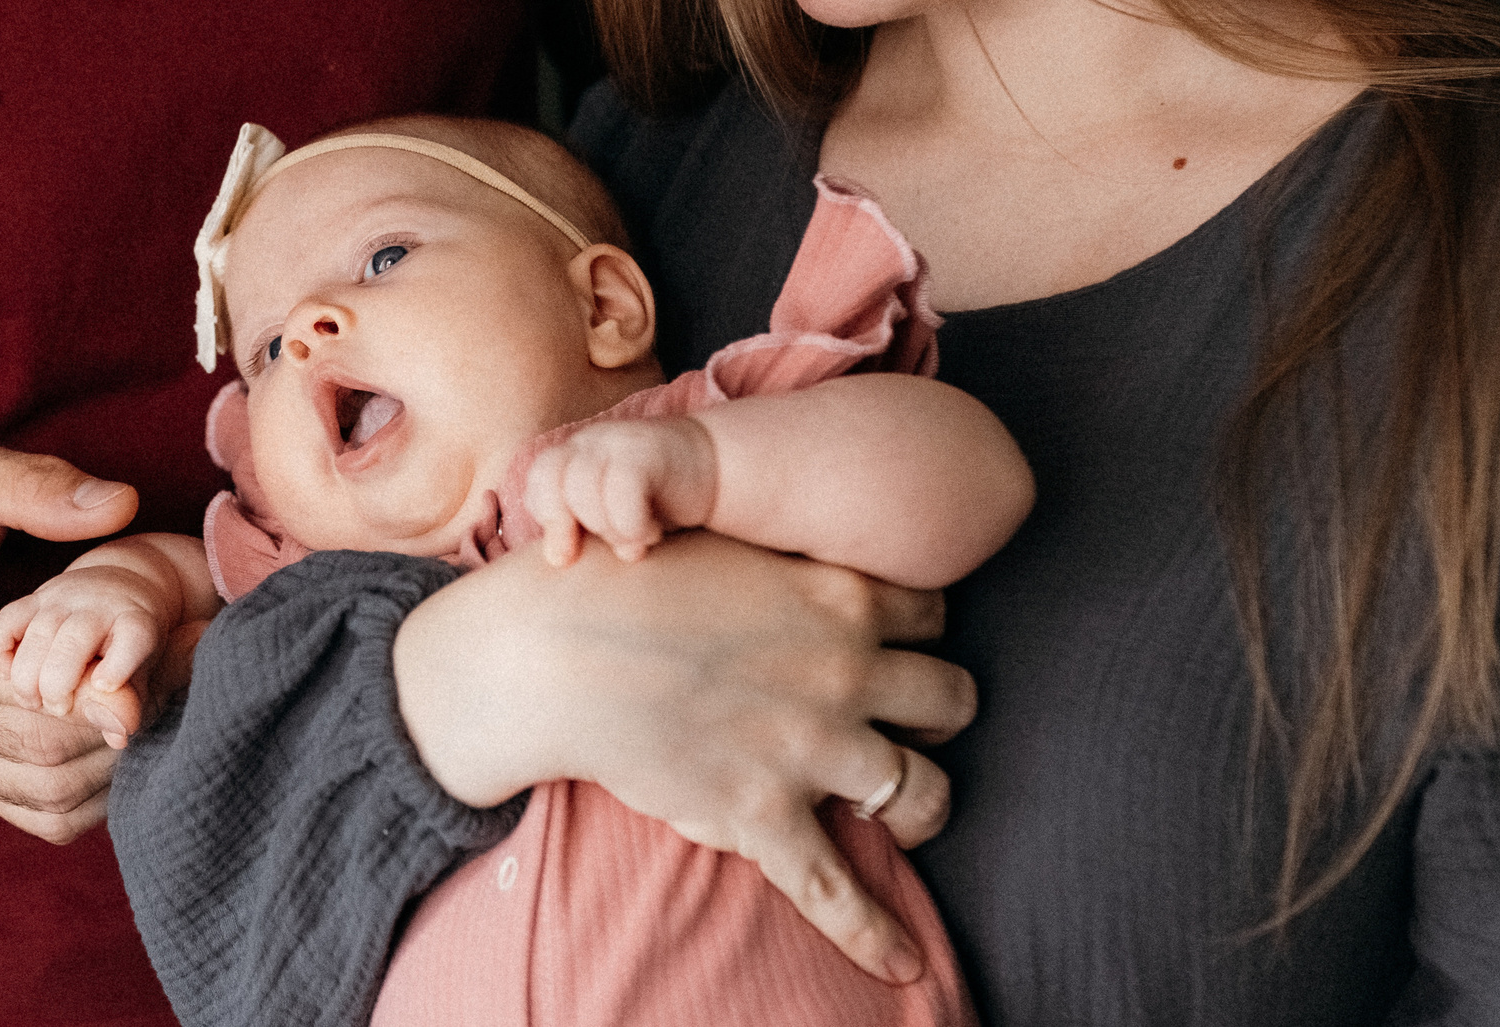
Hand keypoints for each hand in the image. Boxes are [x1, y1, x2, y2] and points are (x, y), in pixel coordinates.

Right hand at [0, 438, 140, 842]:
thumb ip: (29, 487)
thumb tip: (118, 504)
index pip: (10, 685)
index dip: (97, 680)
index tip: (175, 645)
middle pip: (41, 748)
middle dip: (129, 711)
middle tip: (195, 657)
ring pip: (50, 793)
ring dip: (124, 753)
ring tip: (177, 687)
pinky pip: (44, 812)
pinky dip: (102, 786)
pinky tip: (133, 726)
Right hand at [0, 565, 175, 747]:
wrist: (115, 589)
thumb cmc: (127, 644)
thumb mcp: (141, 672)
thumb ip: (127, 706)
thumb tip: (117, 737)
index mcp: (136, 623)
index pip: (133, 637)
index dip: (119, 664)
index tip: (105, 687)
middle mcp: (100, 606)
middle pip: (75, 641)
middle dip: (58, 685)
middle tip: (58, 709)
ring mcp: (65, 598)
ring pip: (38, 633)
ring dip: (27, 677)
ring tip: (33, 703)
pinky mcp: (35, 598)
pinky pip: (7, 621)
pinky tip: (7, 674)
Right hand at [395, 530, 970, 982]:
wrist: (549, 651)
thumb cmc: (615, 579)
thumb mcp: (716, 534)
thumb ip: (775, 552)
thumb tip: (792, 554)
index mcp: (836, 596)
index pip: (932, 613)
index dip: (918, 629)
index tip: (893, 640)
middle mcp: (843, 672)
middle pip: (950, 697)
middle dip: (936, 710)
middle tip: (903, 717)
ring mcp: (810, 749)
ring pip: (922, 790)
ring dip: (921, 804)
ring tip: (903, 811)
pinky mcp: (763, 815)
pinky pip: (835, 887)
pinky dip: (874, 931)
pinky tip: (903, 964)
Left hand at [521, 416, 718, 565]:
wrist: (714, 466)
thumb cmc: (655, 501)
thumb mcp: (611, 517)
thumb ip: (582, 529)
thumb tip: (555, 559)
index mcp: (572, 457)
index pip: (538, 480)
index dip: (546, 517)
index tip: (566, 554)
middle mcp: (589, 443)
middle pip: (551, 479)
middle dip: (563, 525)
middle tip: (590, 552)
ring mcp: (617, 441)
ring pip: (583, 487)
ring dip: (606, 528)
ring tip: (633, 544)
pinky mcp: (647, 449)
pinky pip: (623, 487)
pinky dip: (632, 523)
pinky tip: (651, 533)